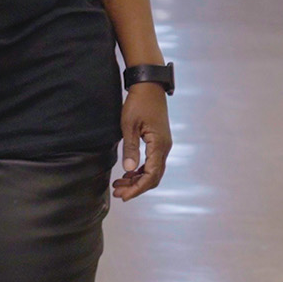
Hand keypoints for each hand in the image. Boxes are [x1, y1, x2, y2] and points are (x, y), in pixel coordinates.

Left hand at [114, 82, 170, 200]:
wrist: (149, 85)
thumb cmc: (139, 102)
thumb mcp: (129, 125)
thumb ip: (130, 148)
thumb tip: (128, 169)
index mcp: (159, 145)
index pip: (150, 175)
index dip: (137, 188)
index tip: (124, 196)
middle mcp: (164, 148)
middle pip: (153, 176)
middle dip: (136, 187)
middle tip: (118, 193)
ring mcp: (163, 144)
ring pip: (152, 170)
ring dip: (137, 179)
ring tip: (119, 184)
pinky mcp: (159, 141)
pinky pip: (152, 162)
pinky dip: (140, 170)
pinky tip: (128, 172)